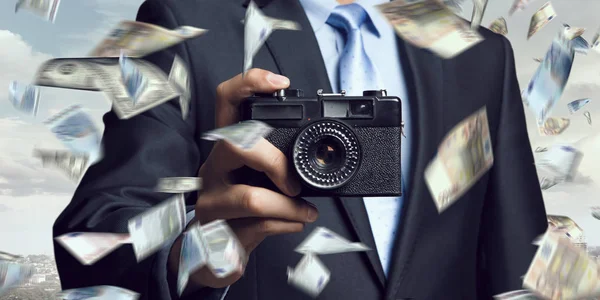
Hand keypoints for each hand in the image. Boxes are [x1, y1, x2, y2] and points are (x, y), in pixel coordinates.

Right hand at [169, 69, 318, 291]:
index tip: (280, 83)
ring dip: (288, 205)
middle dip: (273, 162)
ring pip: (250, 196)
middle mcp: (213, 168)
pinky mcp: (218, 231)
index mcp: (226, 147)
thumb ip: (279, 164)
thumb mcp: (258, 178)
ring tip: (305, 210)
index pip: (226, 102)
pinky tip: (296, 221)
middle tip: (294, 183)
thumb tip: (317, 158)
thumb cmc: (241, 209)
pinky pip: (260, 224)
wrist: (211, 253)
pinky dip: (288, 223)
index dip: (248, 84)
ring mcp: (212, 200)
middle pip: (234, 144)